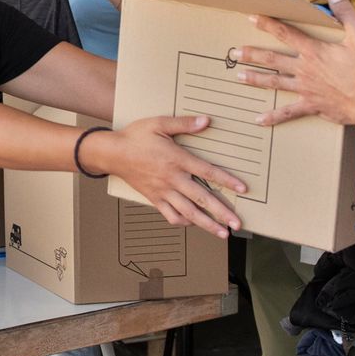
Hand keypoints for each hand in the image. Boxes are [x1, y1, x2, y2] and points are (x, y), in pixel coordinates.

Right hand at [86, 116, 246, 236]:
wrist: (112, 153)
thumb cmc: (135, 136)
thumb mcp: (159, 123)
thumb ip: (184, 123)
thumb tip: (206, 121)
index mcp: (177, 159)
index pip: (208, 172)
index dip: (227, 181)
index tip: (243, 189)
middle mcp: (172, 179)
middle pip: (202, 199)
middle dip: (222, 213)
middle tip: (237, 224)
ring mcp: (163, 191)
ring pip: (188, 212)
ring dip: (207, 224)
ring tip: (222, 233)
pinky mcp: (154, 199)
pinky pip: (170, 215)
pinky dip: (183, 222)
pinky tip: (193, 224)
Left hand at [232, 0, 354, 130]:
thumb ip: (346, 14)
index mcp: (314, 51)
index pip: (285, 33)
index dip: (267, 24)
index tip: (250, 18)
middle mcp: (304, 69)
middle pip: (272, 59)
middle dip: (252, 54)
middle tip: (234, 52)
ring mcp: (305, 88)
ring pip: (274, 82)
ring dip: (255, 78)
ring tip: (238, 76)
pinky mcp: (310, 106)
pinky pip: (288, 113)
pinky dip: (273, 117)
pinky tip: (258, 120)